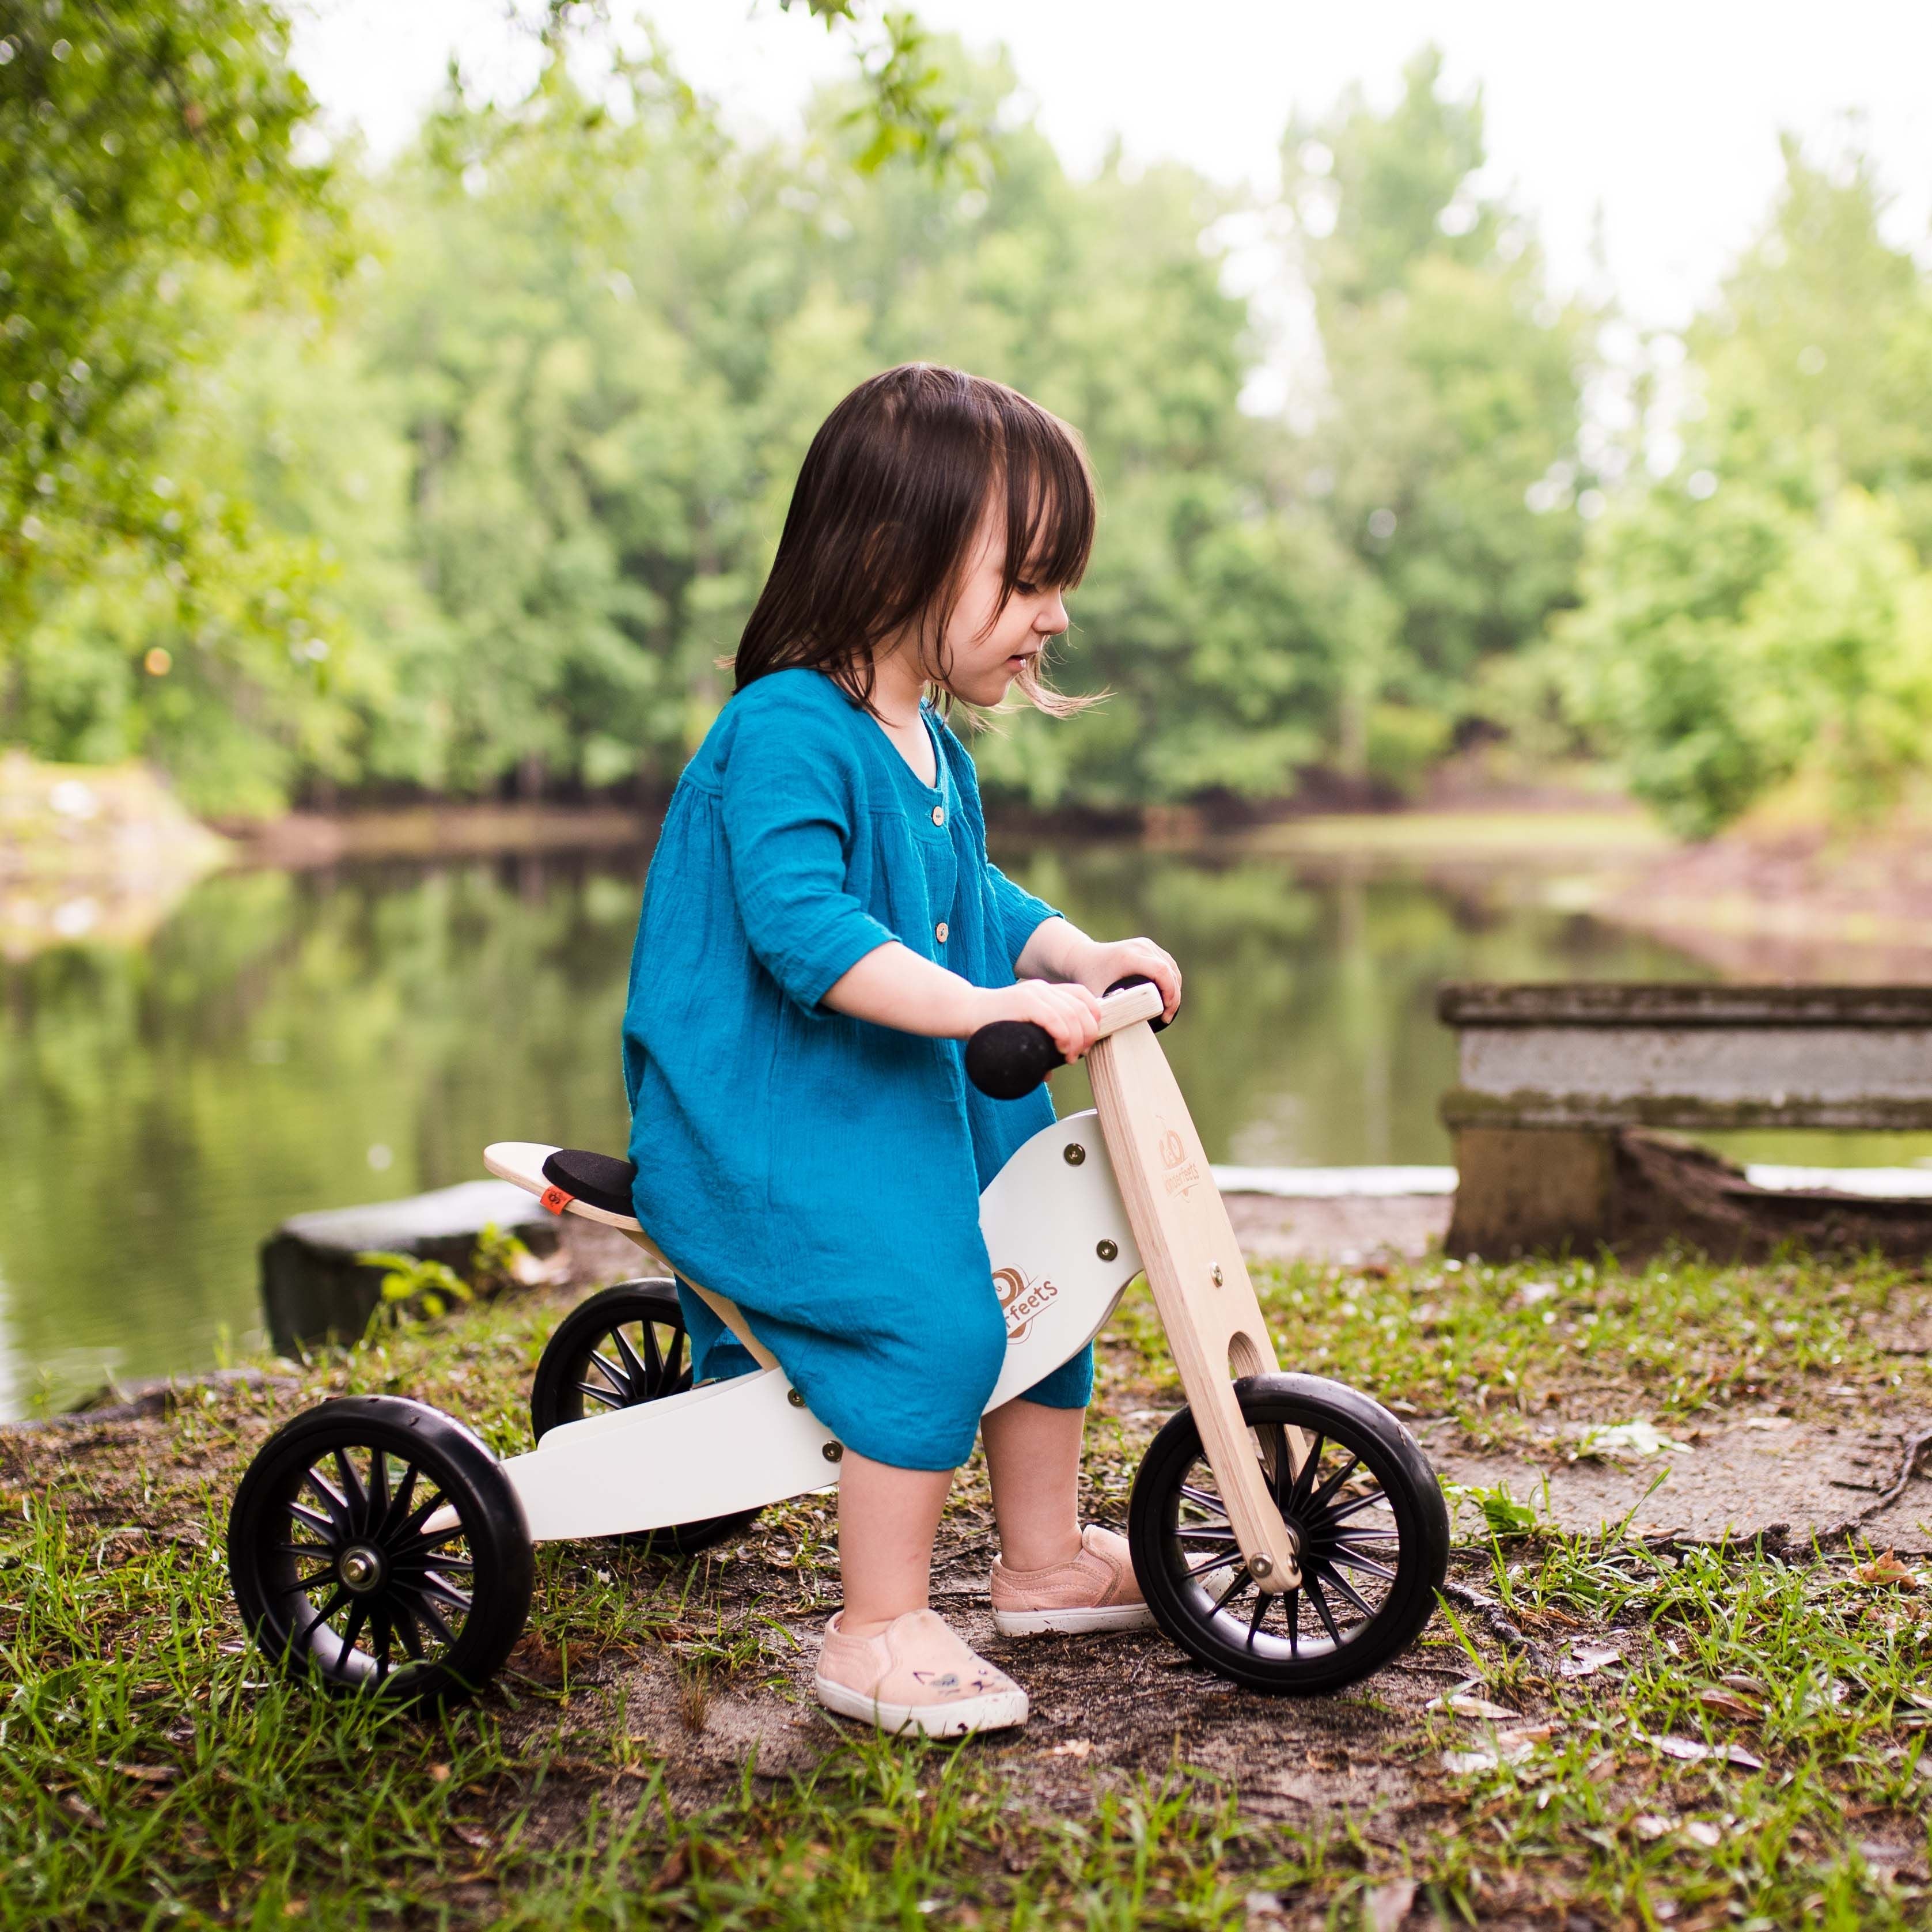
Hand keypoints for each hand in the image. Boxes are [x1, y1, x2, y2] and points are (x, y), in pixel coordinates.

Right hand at [966, 978, 1104, 1063]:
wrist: (965, 1012)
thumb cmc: (990, 1026)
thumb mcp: (1021, 1032)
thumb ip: (1036, 1046)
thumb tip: (1048, 1074)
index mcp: (1046, 991)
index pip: (1083, 997)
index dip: (1093, 1019)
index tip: (1086, 1042)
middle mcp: (1044, 988)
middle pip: (1082, 1008)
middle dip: (1088, 1034)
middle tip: (1079, 1054)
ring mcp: (1034, 993)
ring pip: (1072, 1014)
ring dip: (1077, 1039)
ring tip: (1069, 1057)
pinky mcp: (1023, 1001)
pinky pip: (1054, 1018)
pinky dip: (1064, 1035)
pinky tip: (1061, 1048)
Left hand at [1065, 935, 1182, 1023]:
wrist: (1083, 956)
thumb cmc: (1088, 977)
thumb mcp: (1095, 995)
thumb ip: (1106, 1012)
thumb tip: (1116, 1034)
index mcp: (1128, 957)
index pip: (1161, 971)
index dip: (1170, 993)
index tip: (1165, 1013)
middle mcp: (1140, 947)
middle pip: (1170, 970)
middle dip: (1174, 996)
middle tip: (1166, 1017)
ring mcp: (1145, 944)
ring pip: (1171, 967)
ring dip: (1175, 988)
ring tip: (1167, 1009)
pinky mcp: (1148, 946)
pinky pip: (1168, 963)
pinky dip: (1171, 979)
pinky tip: (1168, 995)